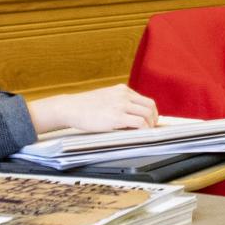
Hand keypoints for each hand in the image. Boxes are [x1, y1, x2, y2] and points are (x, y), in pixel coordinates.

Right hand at [28, 84, 157, 132]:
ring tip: (145, 134)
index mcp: (121, 89)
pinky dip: (144, 129)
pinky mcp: (117, 117)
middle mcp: (123, 95)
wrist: (70, 108)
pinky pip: (139, 123)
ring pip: (147, 114)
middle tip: (150, 129)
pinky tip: (140, 135)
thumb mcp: (105, 97)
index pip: (145, 100)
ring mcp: (121, 105)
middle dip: (154, 119)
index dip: (151, 112)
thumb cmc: (85, 106)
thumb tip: (131, 115)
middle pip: (150, 106)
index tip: (150, 121)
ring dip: (150, 125)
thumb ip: (118, 102)